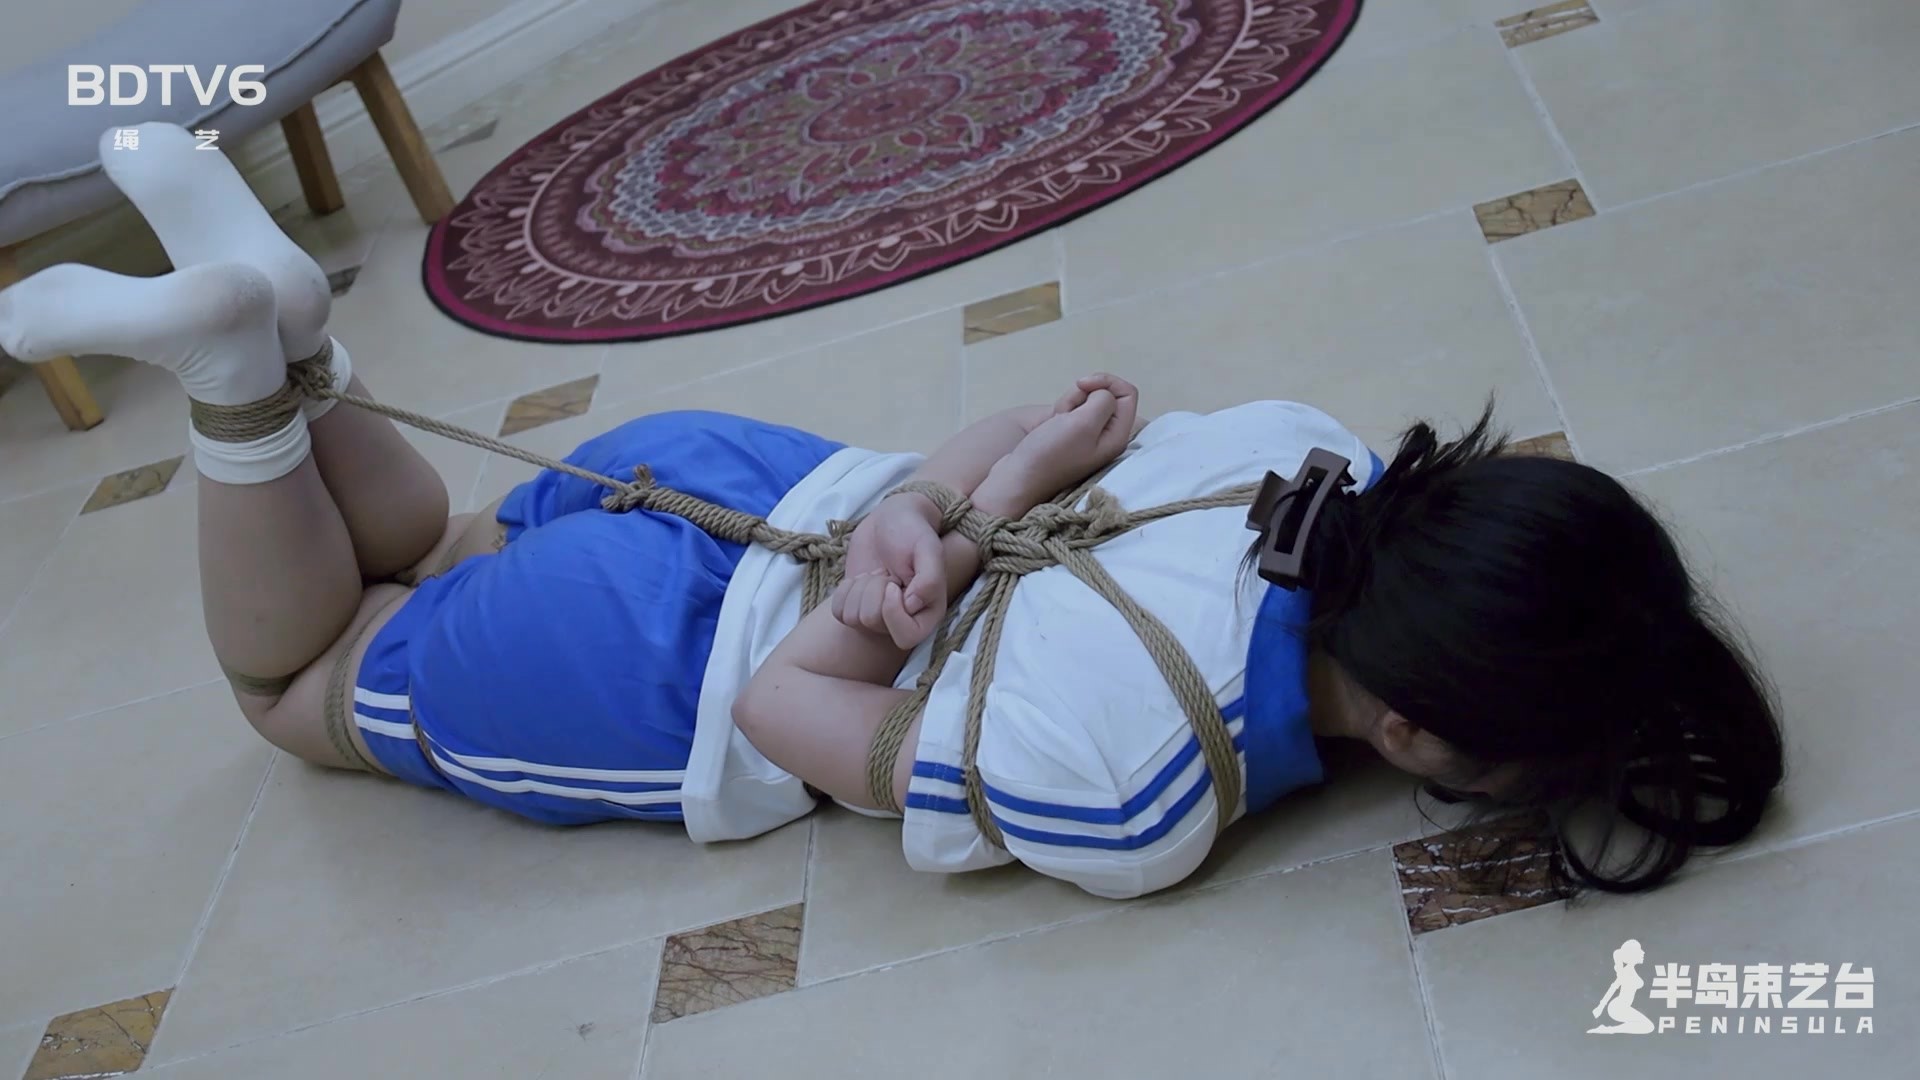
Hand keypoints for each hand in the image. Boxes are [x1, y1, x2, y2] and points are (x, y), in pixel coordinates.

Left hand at [833, 493, 946, 648]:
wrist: (889, 519)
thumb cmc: (913, 532)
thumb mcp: (928, 548)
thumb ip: (930, 579)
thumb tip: (912, 605)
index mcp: (928, 613)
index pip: (906, 637)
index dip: (892, 611)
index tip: (892, 583)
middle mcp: (903, 620)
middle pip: (872, 621)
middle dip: (873, 589)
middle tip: (887, 572)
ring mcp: (877, 616)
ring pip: (853, 617)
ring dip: (861, 587)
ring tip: (878, 573)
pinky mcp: (855, 607)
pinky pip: (839, 612)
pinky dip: (844, 591)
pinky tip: (862, 578)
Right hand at [993, 373, 1139, 507]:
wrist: (1018, 476)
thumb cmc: (1051, 453)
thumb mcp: (1083, 423)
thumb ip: (1102, 401)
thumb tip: (1102, 393)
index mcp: (1118, 435)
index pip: (1128, 393)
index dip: (1107, 383)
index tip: (1083, 386)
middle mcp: (1108, 436)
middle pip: (1107, 395)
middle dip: (1084, 394)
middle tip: (1067, 411)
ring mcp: (1089, 436)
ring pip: (1087, 400)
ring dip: (1070, 402)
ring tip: (1057, 420)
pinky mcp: (1071, 435)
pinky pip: (1073, 410)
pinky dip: (1062, 409)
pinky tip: (1051, 422)